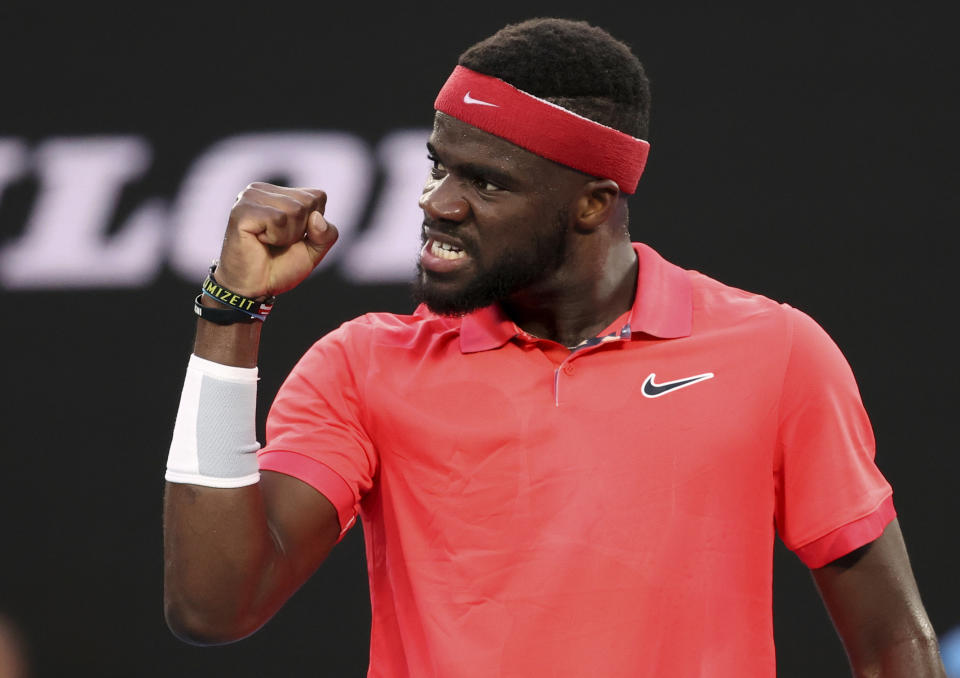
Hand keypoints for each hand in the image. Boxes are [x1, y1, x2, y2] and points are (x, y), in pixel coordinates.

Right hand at [214, 182, 338, 297]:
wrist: (253, 289)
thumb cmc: (279, 267)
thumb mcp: (314, 250)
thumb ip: (327, 234)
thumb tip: (316, 217)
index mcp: (278, 193)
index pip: (317, 196)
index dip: (313, 224)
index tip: (292, 237)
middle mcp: (262, 189)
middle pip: (307, 202)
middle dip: (300, 230)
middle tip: (278, 243)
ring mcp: (249, 197)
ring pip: (294, 210)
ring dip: (287, 236)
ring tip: (268, 242)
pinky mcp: (242, 210)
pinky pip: (278, 219)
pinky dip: (276, 237)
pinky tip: (260, 241)